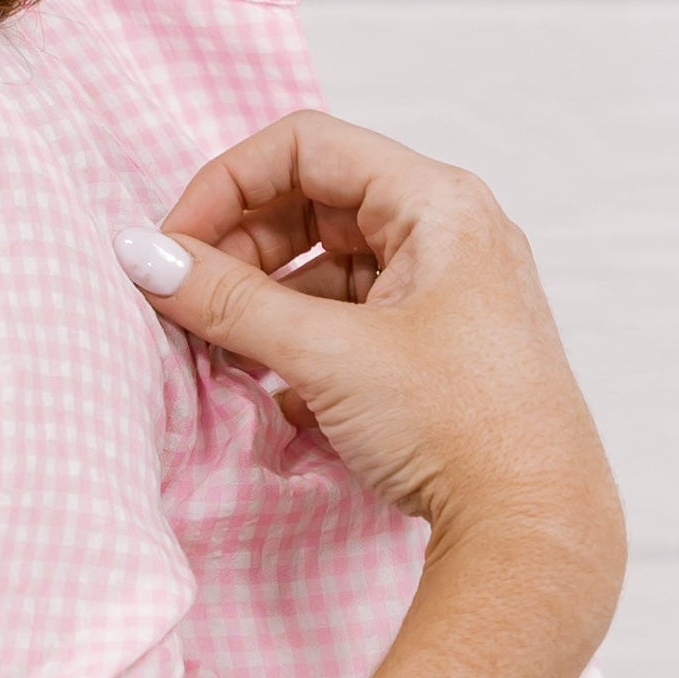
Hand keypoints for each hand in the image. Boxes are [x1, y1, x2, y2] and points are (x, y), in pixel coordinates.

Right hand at [118, 112, 624, 613]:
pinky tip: (271, 394)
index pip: (306, 147)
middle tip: (185, 304)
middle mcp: (448, 234)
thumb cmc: (460, 427)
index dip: (226, 185)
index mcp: (438, 203)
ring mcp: (446, 293)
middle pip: (312, 203)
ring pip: (325, 268)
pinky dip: (299, 343)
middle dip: (239, 251)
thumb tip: (145, 259)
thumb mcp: (329, 355)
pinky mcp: (436, 350)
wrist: (533, 530)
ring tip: (219, 354)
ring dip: (263, 304)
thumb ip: (229, 301)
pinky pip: (348, 320)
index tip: (174, 246)